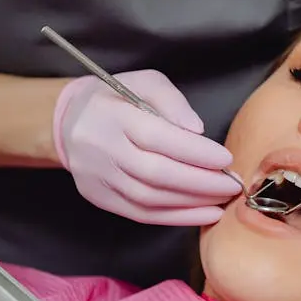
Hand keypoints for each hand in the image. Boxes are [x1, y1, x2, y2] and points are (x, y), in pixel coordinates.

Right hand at [54, 70, 240, 224]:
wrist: (68, 122)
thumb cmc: (116, 99)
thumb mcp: (144, 81)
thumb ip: (171, 101)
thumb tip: (197, 131)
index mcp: (112, 115)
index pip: (156, 137)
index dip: (194, 151)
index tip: (225, 158)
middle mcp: (102, 149)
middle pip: (154, 173)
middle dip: (200, 182)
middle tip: (232, 185)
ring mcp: (98, 178)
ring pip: (149, 198)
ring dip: (192, 203)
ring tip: (222, 199)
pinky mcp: (100, 198)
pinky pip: (141, 214)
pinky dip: (176, 218)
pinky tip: (204, 214)